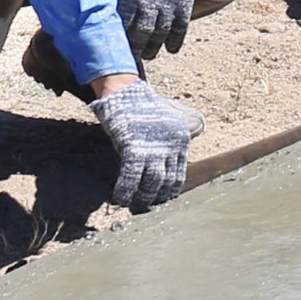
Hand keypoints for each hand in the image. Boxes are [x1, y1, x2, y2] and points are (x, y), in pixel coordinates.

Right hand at [91, 78, 203, 211]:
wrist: (126, 93)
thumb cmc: (143, 110)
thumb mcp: (165, 124)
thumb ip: (168, 143)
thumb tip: (166, 162)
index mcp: (180, 141)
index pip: (179, 172)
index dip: (171, 189)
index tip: (164, 199)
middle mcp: (170, 146)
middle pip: (168, 180)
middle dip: (158, 196)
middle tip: (149, 206)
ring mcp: (153, 148)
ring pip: (152, 182)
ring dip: (143, 197)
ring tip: (135, 206)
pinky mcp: (134, 148)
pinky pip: (132, 176)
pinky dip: (126, 189)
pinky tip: (120, 197)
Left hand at [108, 0, 196, 57]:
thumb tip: (89, 3)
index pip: (121, 23)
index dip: (117, 38)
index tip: (112, 49)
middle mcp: (149, 0)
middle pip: (141, 34)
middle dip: (135, 49)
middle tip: (130, 58)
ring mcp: (168, 1)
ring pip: (160, 33)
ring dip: (154, 48)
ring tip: (149, 55)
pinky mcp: (183, 0)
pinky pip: (180, 26)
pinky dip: (175, 40)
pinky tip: (170, 49)